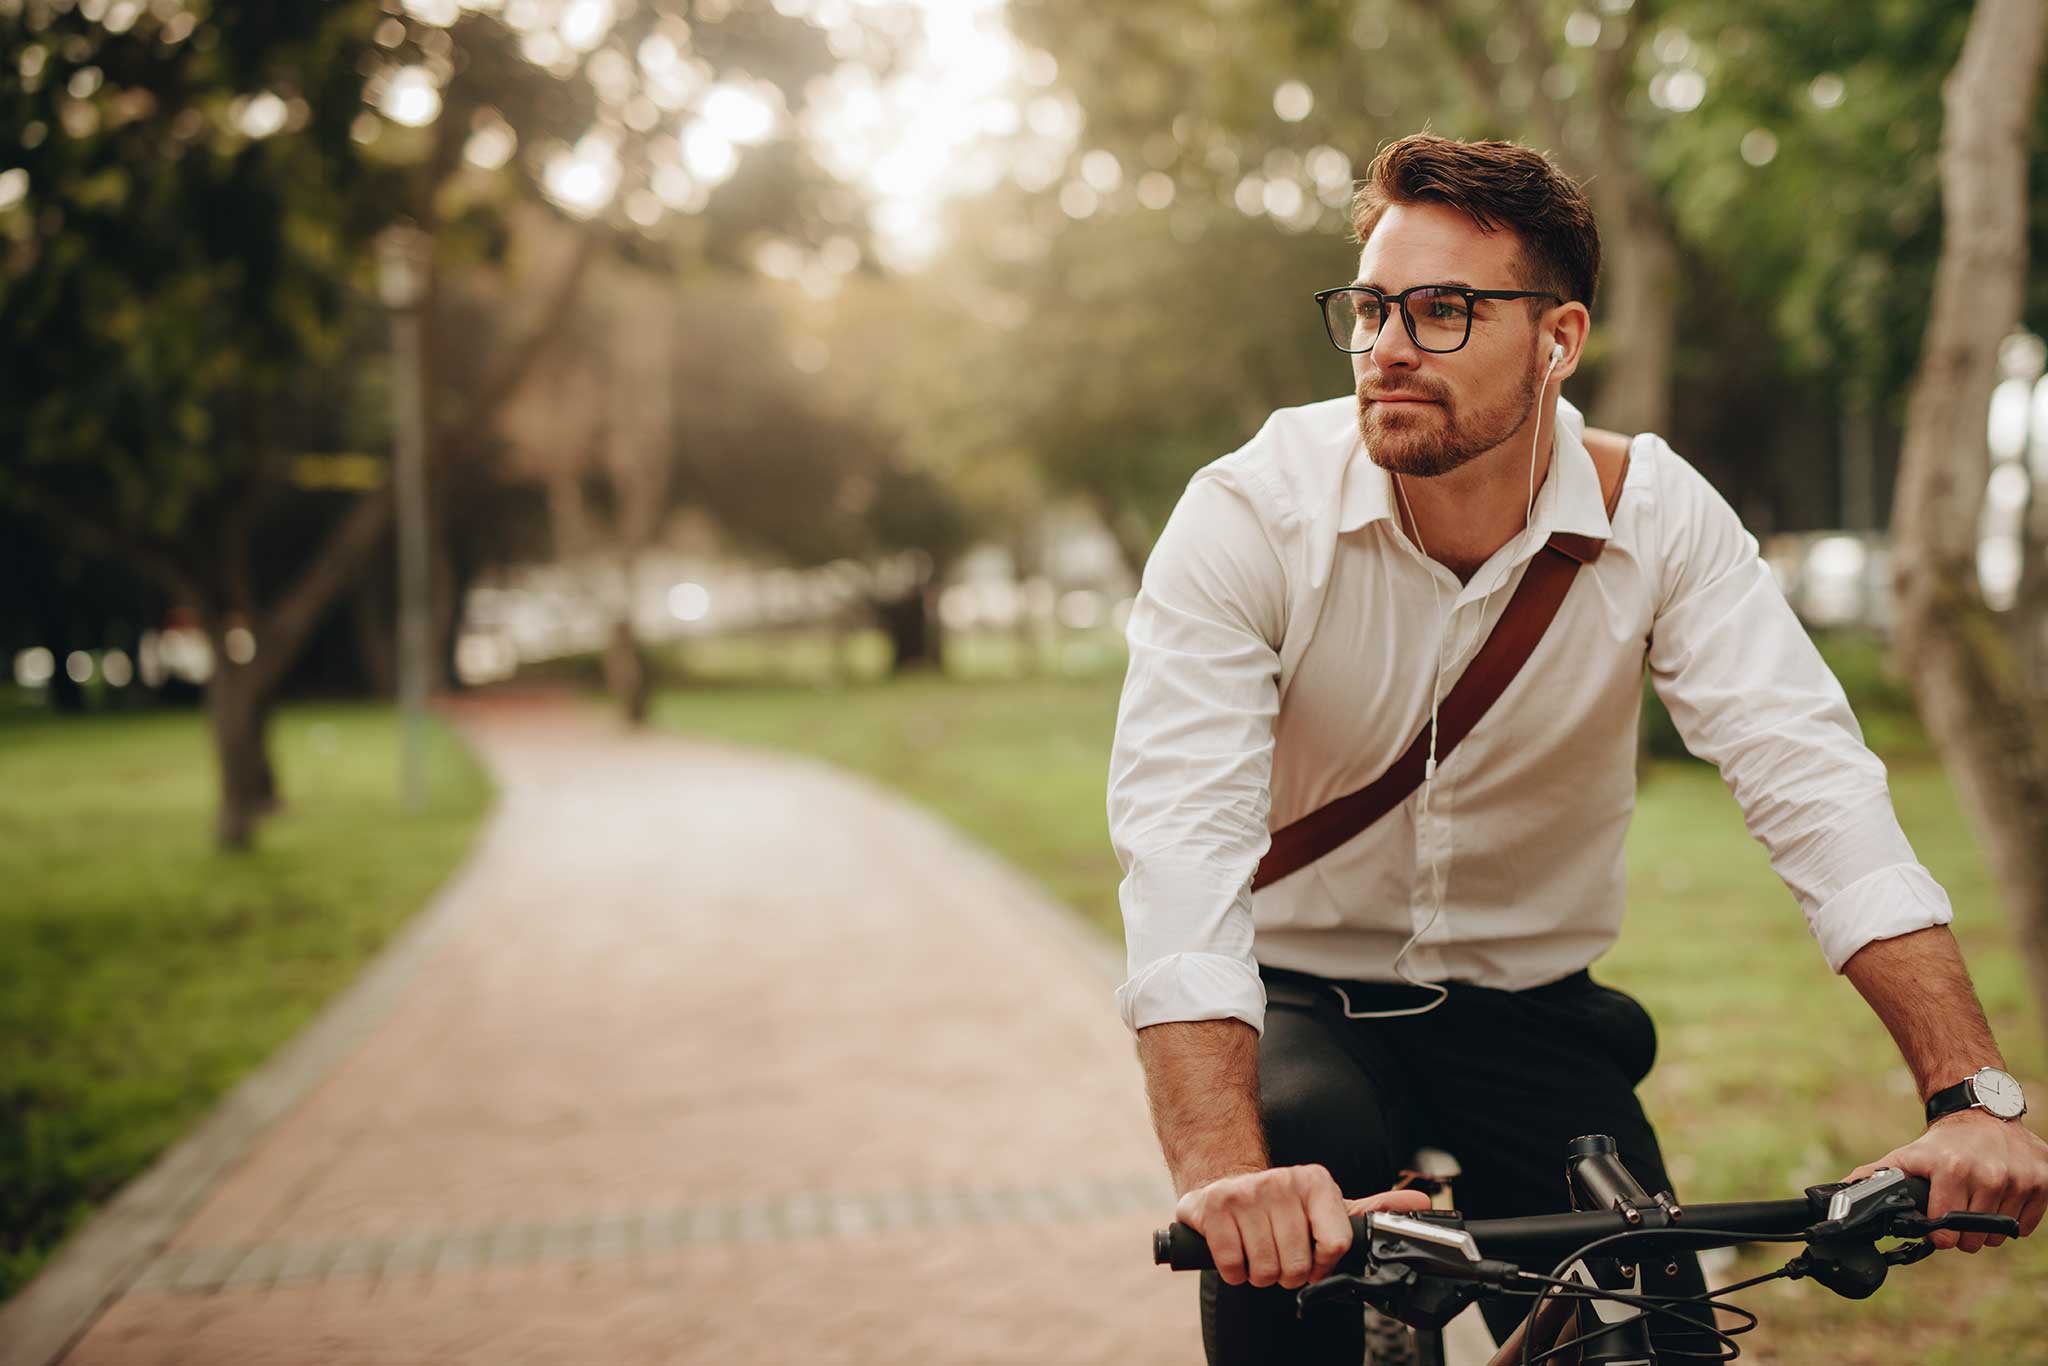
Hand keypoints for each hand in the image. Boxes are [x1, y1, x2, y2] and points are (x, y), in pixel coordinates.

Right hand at [1175, 1165, 1432, 1288]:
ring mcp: (1245, 1194)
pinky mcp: (1212, 1209)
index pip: (1336, 1243)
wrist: (1223, 1185)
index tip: (1314, 1259)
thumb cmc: (1281, 1205)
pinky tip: (1235, 1253)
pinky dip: (1234, 1272)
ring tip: (1257, 1252)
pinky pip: (1232, 1266)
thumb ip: (1372, 1209)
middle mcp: (1280, 1182)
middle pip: (1297, 1265)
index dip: (1323, 1263)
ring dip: (1260, 1274)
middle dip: (1287, 1273)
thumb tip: (1421, 1202)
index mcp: (1314, 1182)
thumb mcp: (1327, 1204)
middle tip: (1279, 1256)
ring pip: (1265, 1269)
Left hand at [1848, 1111, 2047, 1251]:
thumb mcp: (1909, 1155)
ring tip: (1977, 1203)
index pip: (1944, 1231)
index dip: (1938, 1233)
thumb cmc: (1943, 1142)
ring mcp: (2019, 1178)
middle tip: (1957, 1211)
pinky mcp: (2044, 1181)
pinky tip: (2000, 1200)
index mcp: (1951, 1169)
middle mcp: (1988, 1174)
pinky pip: (2025, 1226)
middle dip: (1962, 1233)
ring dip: (1986, 1228)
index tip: (1937, 1225)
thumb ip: (1877, 1175)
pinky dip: (2013, 1221)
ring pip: (1999, 1235)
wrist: (1984, 1112)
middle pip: (1973, 1239)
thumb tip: (1841, 1191)